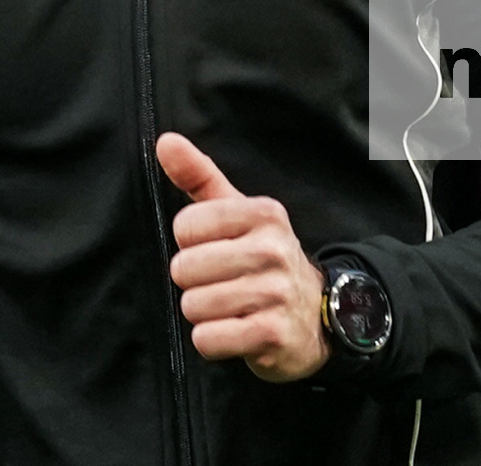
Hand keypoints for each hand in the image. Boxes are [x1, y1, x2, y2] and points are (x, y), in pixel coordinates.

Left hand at [156, 132, 328, 382]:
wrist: (315, 316)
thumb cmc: (264, 258)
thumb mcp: (237, 212)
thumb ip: (199, 175)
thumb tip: (165, 141)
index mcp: (263, 214)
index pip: (185, 226)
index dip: (190, 243)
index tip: (215, 248)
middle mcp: (273, 250)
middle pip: (185, 268)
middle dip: (194, 282)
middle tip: (222, 283)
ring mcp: (275, 294)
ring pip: (193, 306)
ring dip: (203, 313)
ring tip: (229, 307)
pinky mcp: (272, 335)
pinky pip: (207, 339)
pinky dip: (212, 340)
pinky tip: (234, 331)